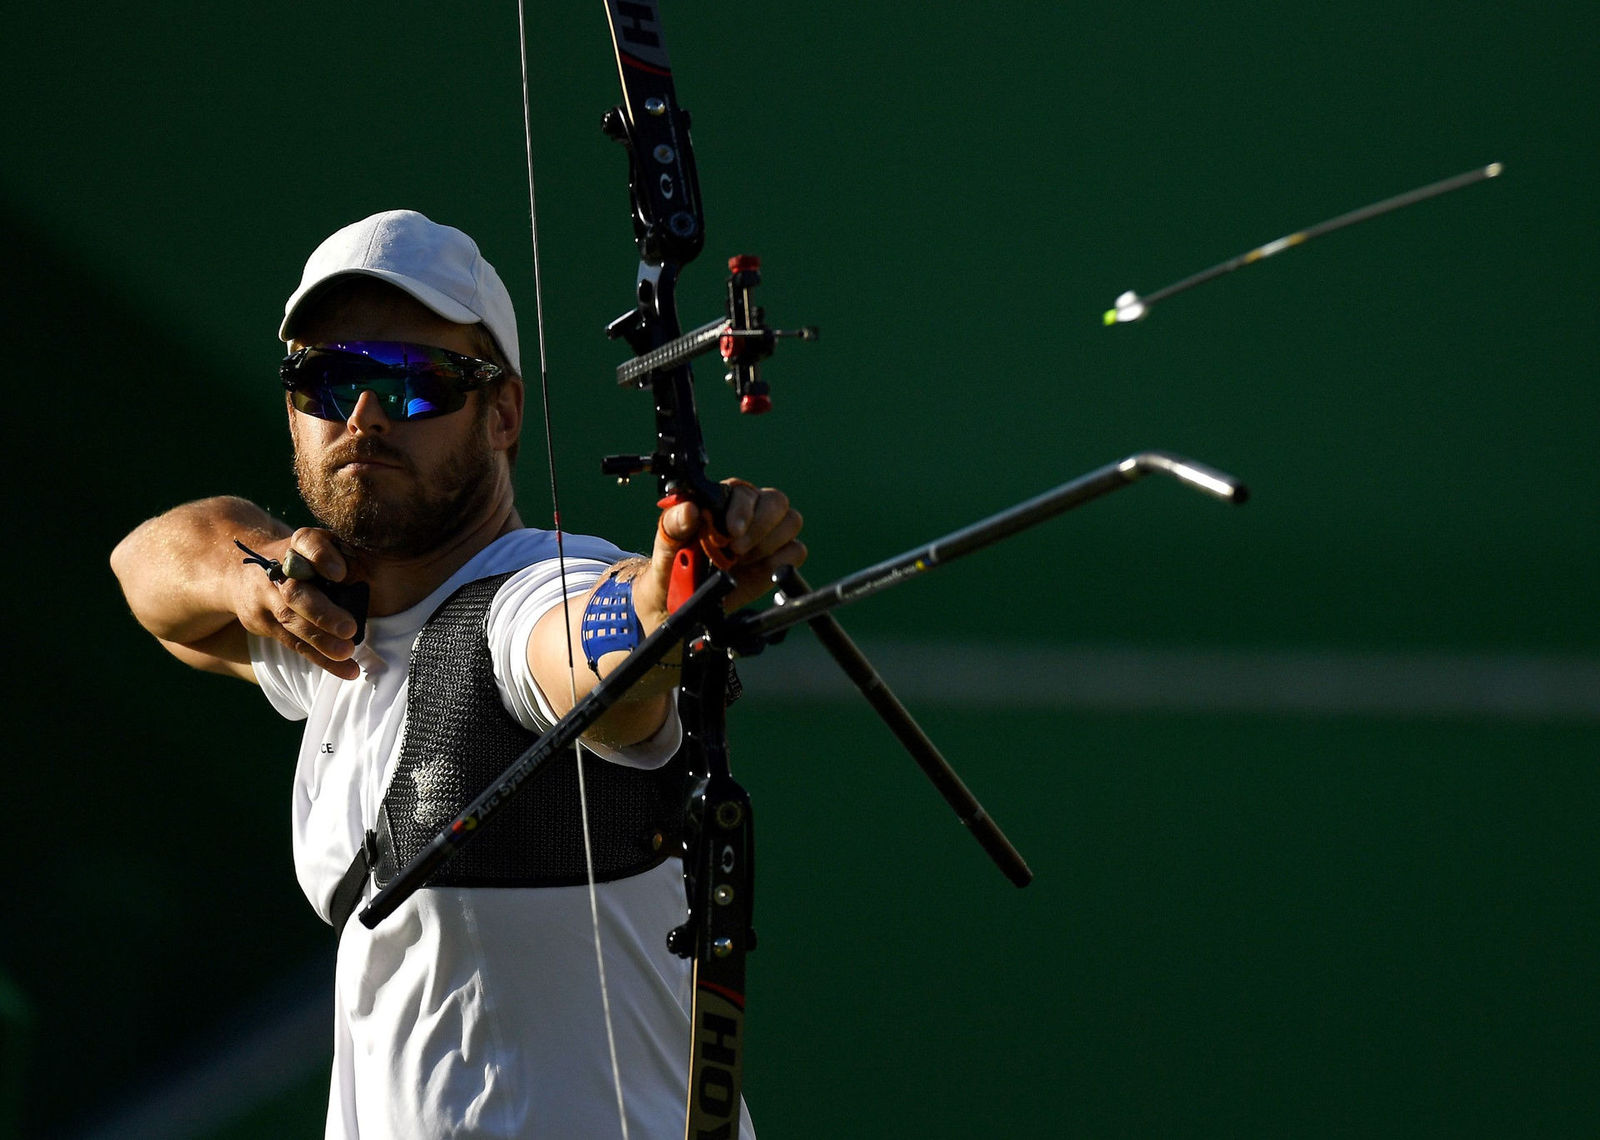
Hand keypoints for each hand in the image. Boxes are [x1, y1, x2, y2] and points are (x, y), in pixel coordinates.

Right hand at [233, 527, 363, 679]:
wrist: (243, 571)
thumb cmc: (302, 561)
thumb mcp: (319, 548)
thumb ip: (343, 557)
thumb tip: (371, 580)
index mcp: (297, 544)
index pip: (305, 542)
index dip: (320, 556)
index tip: (340, 574)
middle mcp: (278, 570)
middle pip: (296, 591)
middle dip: (321, 612)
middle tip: (349, 628)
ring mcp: (267, 597)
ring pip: (292, 621)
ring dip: (322, 642)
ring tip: (347, 654)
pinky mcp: (264, 623)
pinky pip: (294, 643)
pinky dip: (321, 659)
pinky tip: (346, 670)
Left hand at [633, 480, 805, 629]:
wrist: (682, 601)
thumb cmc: (673, 566)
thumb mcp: (666, 546)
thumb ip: (674, 525)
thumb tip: (689, 510)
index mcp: (723, 500)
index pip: (744, 492)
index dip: (742, 511)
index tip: (731, 533)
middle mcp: (750, 512)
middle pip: (776, 501)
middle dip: (760, 526)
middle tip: (737, 551)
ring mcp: (768, 534)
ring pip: (791, 521)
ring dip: (768, 544)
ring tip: (742, 561)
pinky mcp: (779, 558)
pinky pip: (796, 551)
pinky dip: (779, 562)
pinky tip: (755, 571)